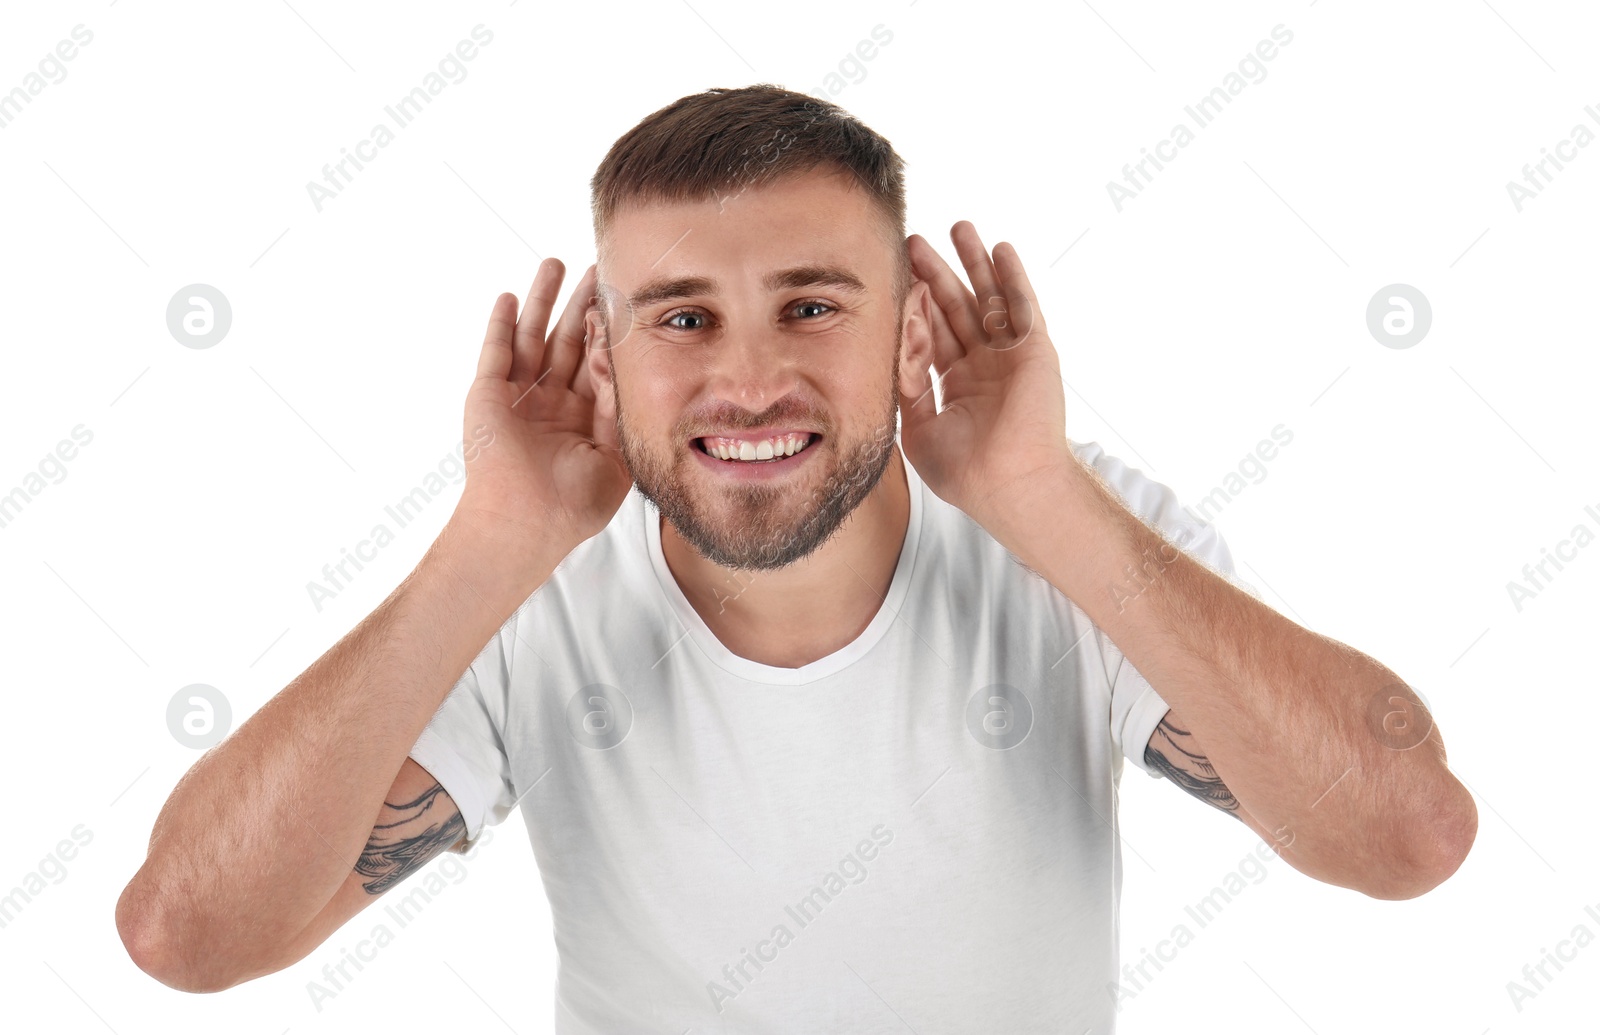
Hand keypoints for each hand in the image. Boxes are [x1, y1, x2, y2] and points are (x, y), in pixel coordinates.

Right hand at [453, 259, 631, 559]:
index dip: (609, 335)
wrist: (529, 522)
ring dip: (542, 300)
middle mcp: (550, 405)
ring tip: (555, 263)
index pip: (598, 366)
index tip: (623, 303)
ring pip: (532, 337)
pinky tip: (509, 296)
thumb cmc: (575, 503)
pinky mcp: (488, 396)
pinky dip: (500, 323)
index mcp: (581, 420)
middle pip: (568, 342)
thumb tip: (624, 367)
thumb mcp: (616, 456)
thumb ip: (622, 411)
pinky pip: (495, 352)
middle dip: (582, 305)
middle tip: (597, 267)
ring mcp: (518, 399)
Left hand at [902, 222, 1073, 526]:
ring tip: (959, 226)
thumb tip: (888, 350)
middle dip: (937, 273)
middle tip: (915, 240)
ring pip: (989, 298)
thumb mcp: (917, 425)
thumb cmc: (964, 470)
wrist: (1006, 485)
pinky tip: (1001, 249)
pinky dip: (1012, 276)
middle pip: (956, 308)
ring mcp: (1010, 356)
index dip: (914, 306)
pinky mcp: (1034, 350)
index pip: (932, 333)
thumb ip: (904, 386)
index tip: (894, 277)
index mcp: (957, 384)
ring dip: (974, 263)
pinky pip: (1023, 305)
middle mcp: (984, 366)